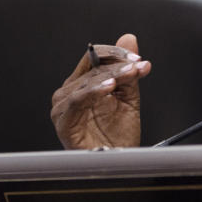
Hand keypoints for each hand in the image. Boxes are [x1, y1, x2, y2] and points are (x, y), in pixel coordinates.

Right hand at [50, 33, 151, 148]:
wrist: (117, 162)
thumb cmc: (117, 135)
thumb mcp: (128, 96)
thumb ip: (128, 70)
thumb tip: (129, 38)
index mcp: (83, 83)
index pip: (94, 57)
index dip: (116, 54)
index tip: (137, 58)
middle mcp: (70, 92)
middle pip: (92, 67)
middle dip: (119, 64)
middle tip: (138, 65)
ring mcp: (64, 106)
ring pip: (87, 81)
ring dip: (111, 75)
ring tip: (130, 74)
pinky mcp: (63, 121)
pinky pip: (77, 99)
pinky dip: (94, 90)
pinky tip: (110, 87)